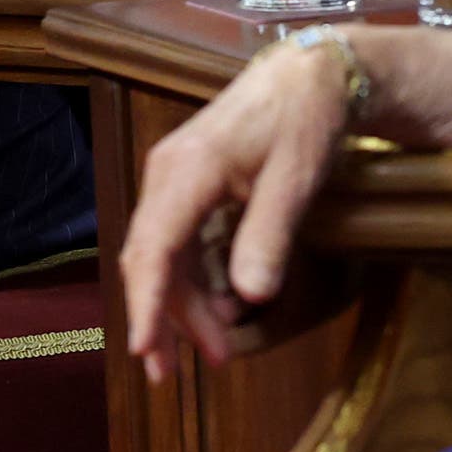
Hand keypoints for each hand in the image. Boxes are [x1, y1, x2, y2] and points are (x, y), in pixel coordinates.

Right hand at [117, 33, 361, 380]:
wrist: (308, 75)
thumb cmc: (303, 122)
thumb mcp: (295, 181)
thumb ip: (268, 236)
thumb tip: (249, 297)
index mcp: (186, 172)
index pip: (153, 248)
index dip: (146, 303)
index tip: (143, 351)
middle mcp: (166, 175)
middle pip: (149, 259)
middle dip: (162, 319)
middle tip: (179, 376)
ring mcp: (172, 179)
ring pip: (160, 255)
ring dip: (179, 305)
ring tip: (214, 352)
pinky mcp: (186, 185)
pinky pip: (175, 241)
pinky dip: (189, 281)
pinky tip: (214, 310)